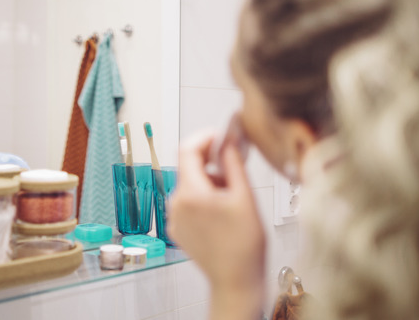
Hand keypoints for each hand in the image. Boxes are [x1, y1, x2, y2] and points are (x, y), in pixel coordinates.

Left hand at [168, 130, 265, 316]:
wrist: (236, 280)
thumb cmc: (244, 246)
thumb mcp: (244, 197)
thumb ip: (233, 162)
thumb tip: (229, 139)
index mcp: (191, 194)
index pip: (187, 149)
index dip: (205, 137)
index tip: (220, 137)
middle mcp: (176, 204)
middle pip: (189, 168)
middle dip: (211, 164)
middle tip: (234, 173)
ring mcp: (174, 218)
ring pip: (189, 185)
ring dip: (208, 183)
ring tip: (231, 201)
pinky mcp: (177, 228)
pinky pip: (187, 202)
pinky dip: (202, 199)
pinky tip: (220, 214)